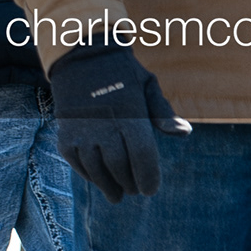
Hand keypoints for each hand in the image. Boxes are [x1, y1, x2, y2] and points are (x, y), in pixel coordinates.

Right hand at [50, 41, 189, 202]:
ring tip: (117, 194)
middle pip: (119, 166)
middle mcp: (104, 125)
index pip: (142, 155)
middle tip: (135, 190)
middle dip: (130, 183)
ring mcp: (82, 131)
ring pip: (96, 170)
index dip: (148, 177)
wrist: (80, 56)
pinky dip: (89, 175)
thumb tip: (184, 133)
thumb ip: (163, 113)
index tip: (151, 190)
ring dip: (108, 186)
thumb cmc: (122, 74)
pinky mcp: (65, 135)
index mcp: (129, 114)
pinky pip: (78, 164)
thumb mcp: (147, 86)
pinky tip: (98, 178)